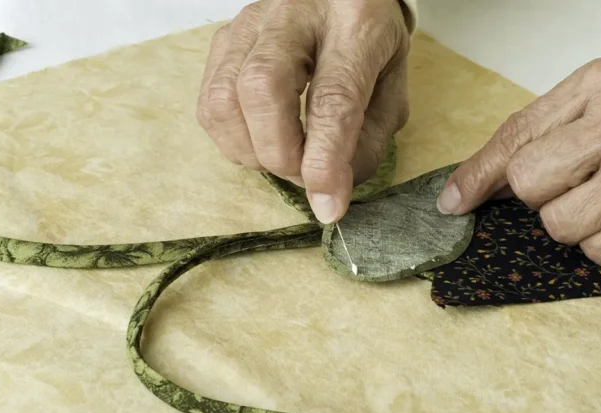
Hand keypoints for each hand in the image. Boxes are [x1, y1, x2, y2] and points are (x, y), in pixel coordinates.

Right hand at [197, 0, 410, 223]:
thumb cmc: (369, 44)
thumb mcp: (391, 88)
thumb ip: (368, 140)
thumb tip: (328, 189)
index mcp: (354, 25)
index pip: (332, 98)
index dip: (326, 161)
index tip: (328, 205)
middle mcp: (295, 14)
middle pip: (261, 90)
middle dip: (279, 154)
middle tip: (302, 176)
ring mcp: (251, 23)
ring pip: (223, 97)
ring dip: (249, 150)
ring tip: (280, 158)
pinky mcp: (224, 37)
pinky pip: (209, 100)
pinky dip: (231, 138)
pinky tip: (259, 140)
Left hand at [437, 56, 600, 268]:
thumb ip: (539, 135)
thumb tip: (466, 189)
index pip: (519, 136)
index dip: (479, 174)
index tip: (455, 201)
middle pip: (528, 183)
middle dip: (542, 195)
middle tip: (584, 182)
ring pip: (557, 226)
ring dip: (577, 223)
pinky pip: (595, 255)